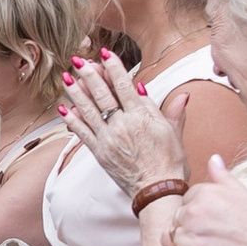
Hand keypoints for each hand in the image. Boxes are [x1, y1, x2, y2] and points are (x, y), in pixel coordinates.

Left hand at [61, 48, 185, 200]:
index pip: (125, 86)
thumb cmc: (170, 163)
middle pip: (102, 94)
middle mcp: (123, 125)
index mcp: (142, 117)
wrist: (158, 191)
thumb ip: (173, 112)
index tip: (105, 54)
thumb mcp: (174, 134)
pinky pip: (82, 133)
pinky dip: (72, 121)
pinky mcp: (100, 152)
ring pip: (88, 110)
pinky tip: (64, 109)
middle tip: (78, 60)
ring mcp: (108, 139)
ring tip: (65, 78)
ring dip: (76, 93)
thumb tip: (182, 94)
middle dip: (89, 75)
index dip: (113, 68)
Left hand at [171, 154, 246, 245]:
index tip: (219, 220)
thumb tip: (213, 159)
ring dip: (182, 243)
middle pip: (179, 217)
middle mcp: (192, 212)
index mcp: (205, 193)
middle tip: (220, 237)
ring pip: (172, 237)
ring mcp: (189, 237)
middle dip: (192, 226)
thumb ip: (223, 178)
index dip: (203, 211)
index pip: (190, 199)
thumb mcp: (245, 194)